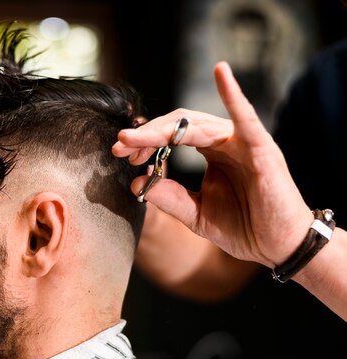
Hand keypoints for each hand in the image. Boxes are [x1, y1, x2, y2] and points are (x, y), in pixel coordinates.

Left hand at [113, 61, 311, 267]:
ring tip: (134, 138)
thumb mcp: (195, 213)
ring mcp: (244, 141)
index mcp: (212, 152)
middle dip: (145, 134)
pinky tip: (221, 72)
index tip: (121, 154)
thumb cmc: (244, 227)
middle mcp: (226, 141)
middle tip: (120, 145)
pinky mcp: (262, 148)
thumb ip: (168, 197)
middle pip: (179, 123)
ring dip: (162, 128)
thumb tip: (136, 182)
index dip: (144, 141)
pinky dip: (234, 94)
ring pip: (197, 123)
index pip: (171, 134)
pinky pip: (246, 118)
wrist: (278, 247)